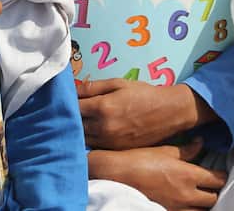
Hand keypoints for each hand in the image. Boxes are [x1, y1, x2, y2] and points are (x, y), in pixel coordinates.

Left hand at [78, 78, 211, 149]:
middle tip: (69, 111)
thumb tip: (71, 89)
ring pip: (82, 139)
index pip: (73, 108)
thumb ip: (93, 87)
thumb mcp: (119, 83)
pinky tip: (91, 132)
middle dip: (69, 118)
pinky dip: (89, 139)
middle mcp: (103, 127)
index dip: (67, 103)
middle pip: (74, 126)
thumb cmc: (143, 93)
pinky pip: (94, 146)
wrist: (168, 112)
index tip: (65, 100)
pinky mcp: (115, 150)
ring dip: (78, 130)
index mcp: (102, 107)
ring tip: (79, 121)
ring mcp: (109, 141)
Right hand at [88, 141, 225, 209]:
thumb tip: (201, 143)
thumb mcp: (166, 151)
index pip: (217, 180)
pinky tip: (185, 204)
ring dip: (203, 204)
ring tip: (199, 197)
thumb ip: (188, 150)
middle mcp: (186, 194)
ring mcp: (176, 207)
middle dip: (214, 192)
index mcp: (189, 175)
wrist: (117, 175)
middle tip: (211, 186)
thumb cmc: (140, 160)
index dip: (222, 176)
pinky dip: (189, 210)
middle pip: (212, 199)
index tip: (220, 173)